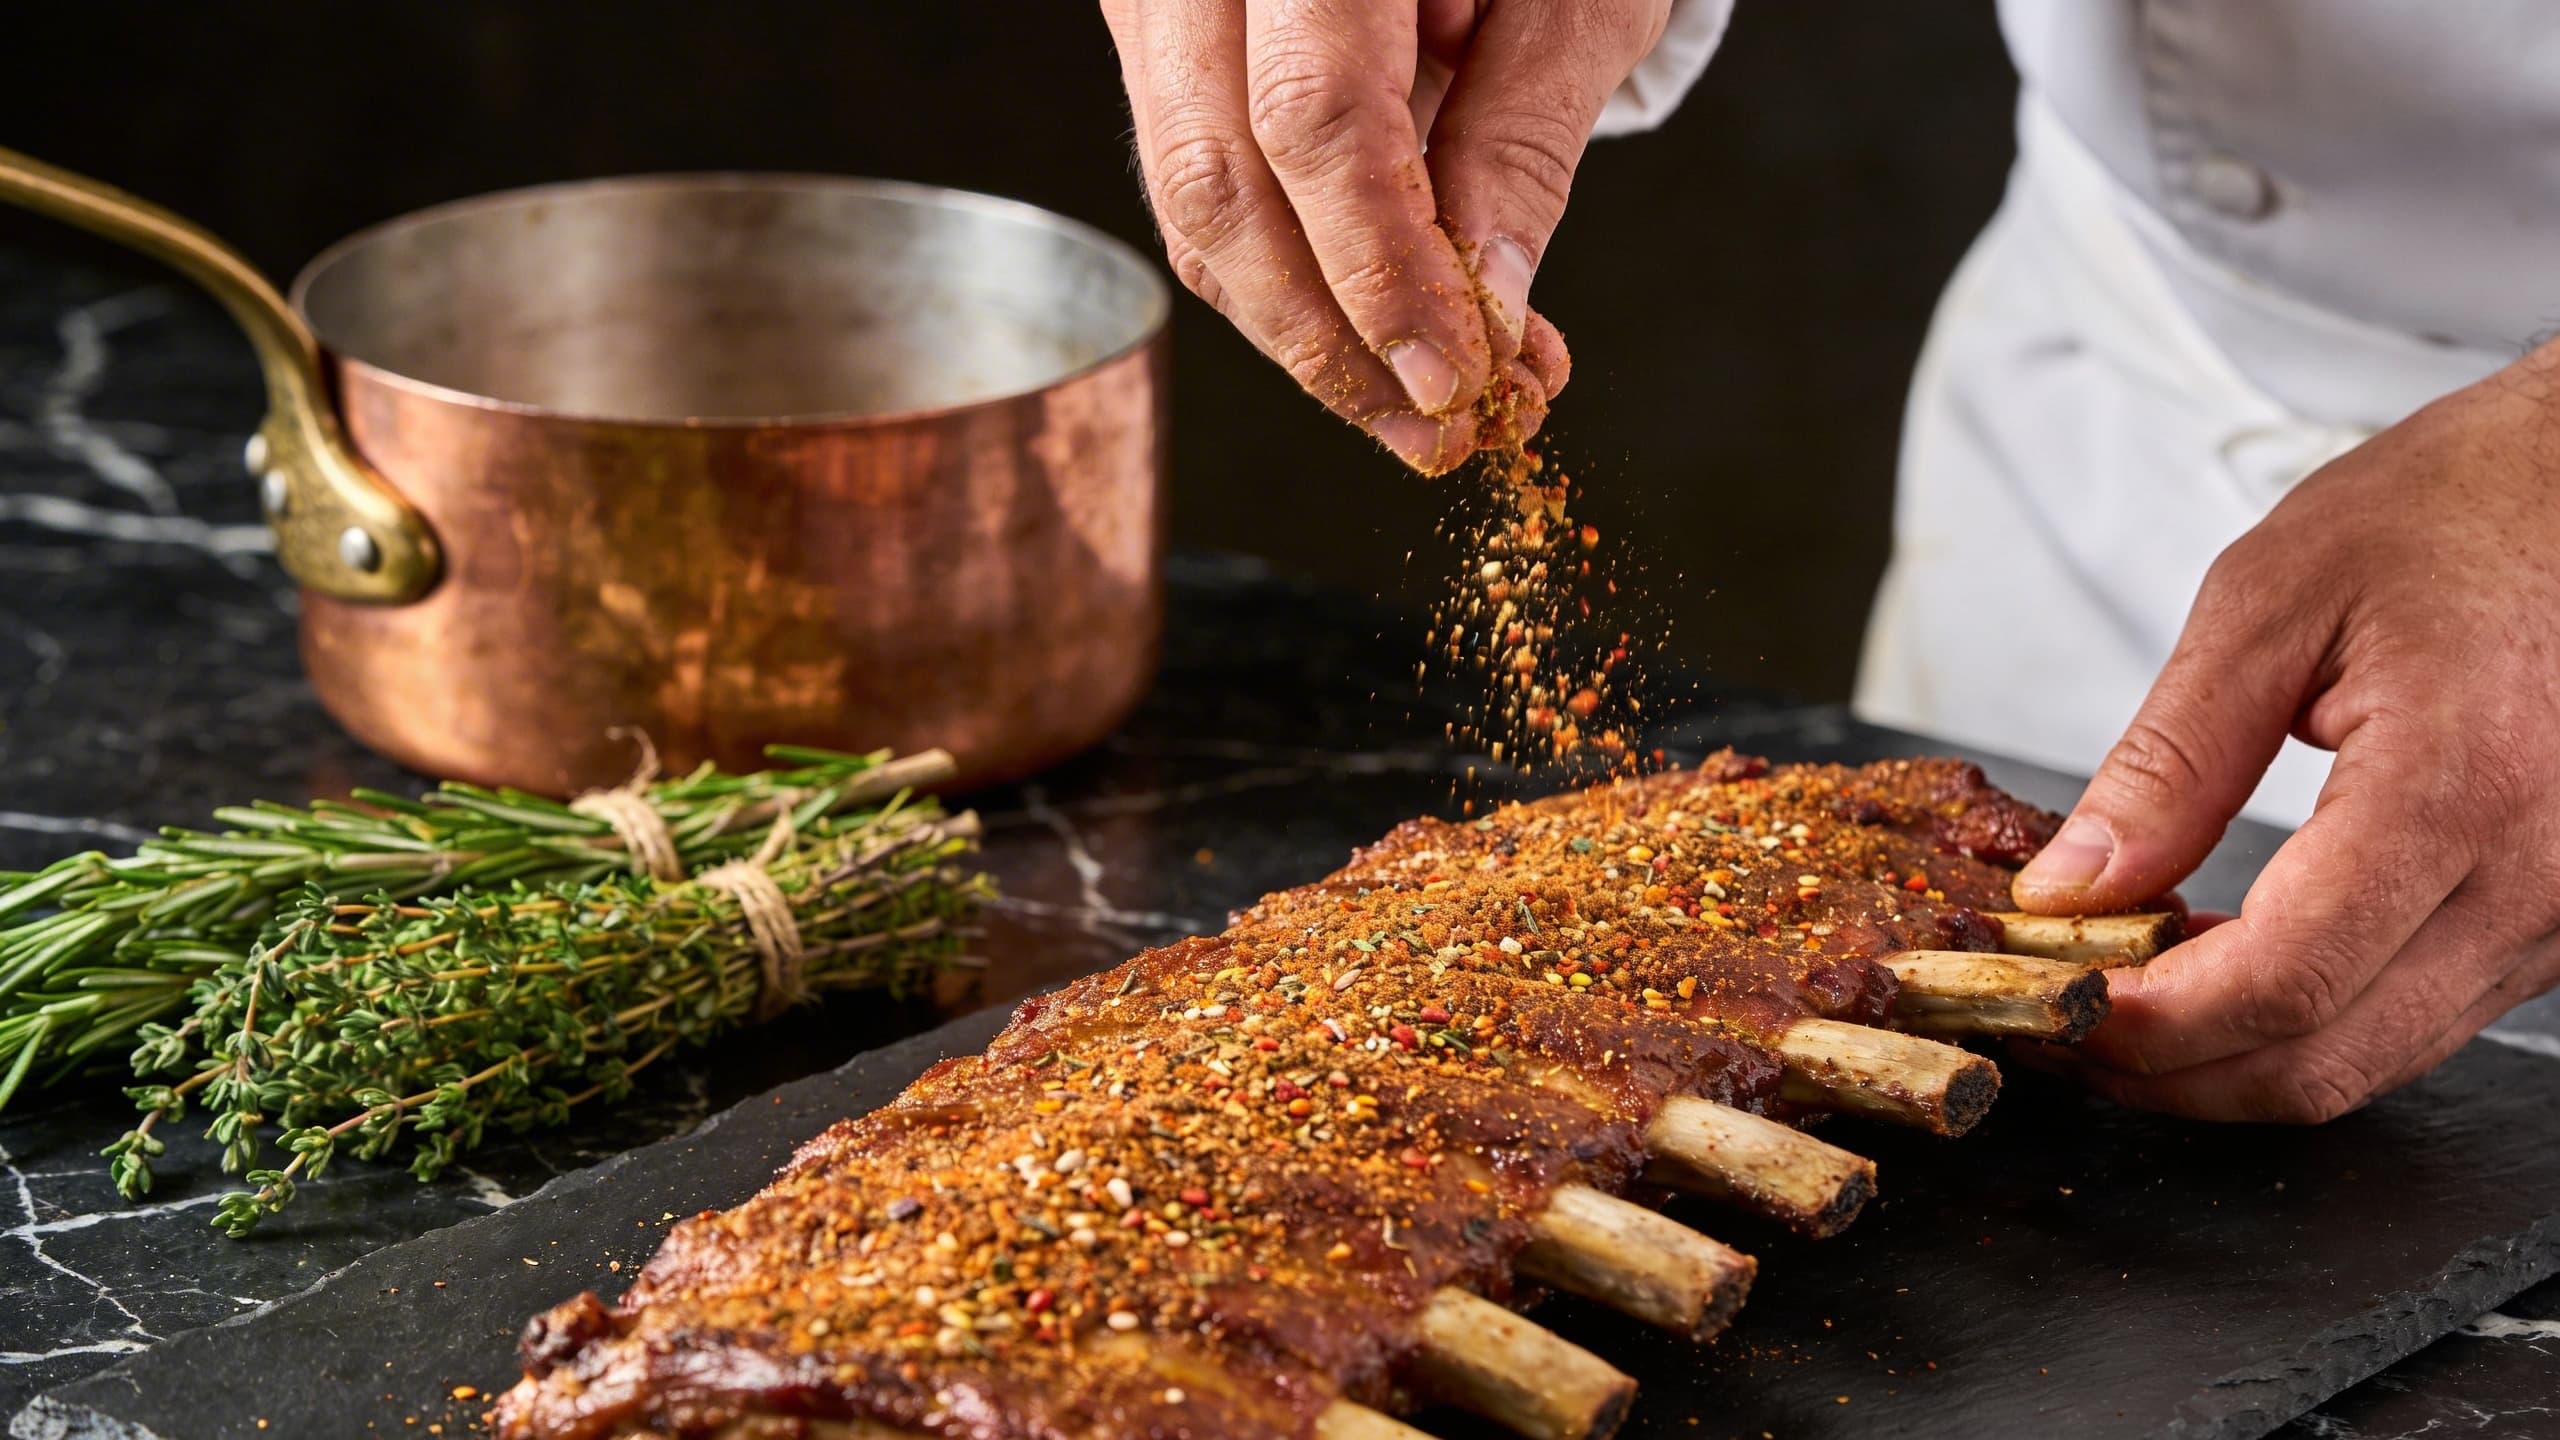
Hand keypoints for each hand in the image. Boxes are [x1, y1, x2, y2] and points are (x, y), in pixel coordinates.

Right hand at [1099, 0, 1669, 471]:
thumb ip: (1523, 139)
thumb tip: (1487, 311)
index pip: (1314, 113)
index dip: (1378, 267)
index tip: (1453, 378)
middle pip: (1217, 176)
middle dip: (1327, 334)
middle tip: (1432, 430)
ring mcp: (1162, 0)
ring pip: (1192, 200)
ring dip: (1305, 333)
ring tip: (1418, 408)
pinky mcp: (1163, 45)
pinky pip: (1197, 186)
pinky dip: (1288, 281)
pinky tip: (1377, 341)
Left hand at [2011, 339, 2559, 1121]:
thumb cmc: (2460, 510)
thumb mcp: (2274, 600)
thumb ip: (2168, 761)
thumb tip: (2073, 886)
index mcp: (2461, 792)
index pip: (2283, 983)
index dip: (2150, 1022)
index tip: (2053, 1004)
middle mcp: (2537, 882)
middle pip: (2324, 1060)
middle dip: (2172, 1069)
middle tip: (2060, 1017)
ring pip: (2372, 1061)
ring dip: (2233, 1054)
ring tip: (2122, 987)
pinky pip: (2419, 1017)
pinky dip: (2308, 1018)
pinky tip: (2224, 963)